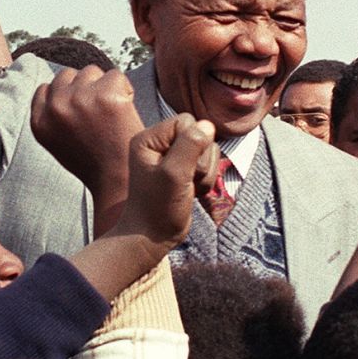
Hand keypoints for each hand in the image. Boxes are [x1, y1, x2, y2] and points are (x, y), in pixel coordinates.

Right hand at [31, 66, 144, 233]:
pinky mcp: (107, 94)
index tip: (82, 111)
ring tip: (112, 114)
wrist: (118, 180)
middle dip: (85, 87)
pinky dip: (125, 89)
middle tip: (100, 114)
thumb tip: (60, 86)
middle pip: (69, 75)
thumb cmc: (94, 163)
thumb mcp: (58, 141)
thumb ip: (53, 115)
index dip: (67, 96)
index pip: (46, 88)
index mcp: (40, 121)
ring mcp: (80, 98)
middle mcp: (56, 107)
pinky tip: (125, 112)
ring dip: (104, 86)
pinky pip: (116, 76)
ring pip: (92, 72)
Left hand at [110, 114, 218, 254]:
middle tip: (185, 180)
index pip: (186, 121)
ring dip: (205, 172)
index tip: (182, 167)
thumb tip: (207, 125)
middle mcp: (159, 143)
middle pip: (200, 133)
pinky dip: (206, 180)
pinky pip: (209, 163)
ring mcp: (172, 156)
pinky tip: (192, 192)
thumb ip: (190, 146)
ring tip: (188, 188)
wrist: (152, 237)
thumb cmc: (157, 207)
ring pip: (208, 149)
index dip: (193, 142)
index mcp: (149, 139)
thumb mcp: (174, 174)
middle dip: (201, 160)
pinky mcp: (184, 169)